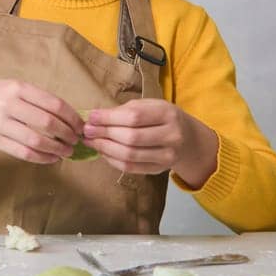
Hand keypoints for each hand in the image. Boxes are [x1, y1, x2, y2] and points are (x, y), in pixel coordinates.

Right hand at [0, 79, 84, 163]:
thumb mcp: (15, 86)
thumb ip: (38, 99)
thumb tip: (70, 117)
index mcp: (18, 88)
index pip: (53, 104)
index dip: (72, 117)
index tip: (81, 126)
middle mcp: (8, 105)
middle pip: (47, 123)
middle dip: (67, 134)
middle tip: (76, 140)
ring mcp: (0, 124)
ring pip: (36, 140)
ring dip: (57, 149)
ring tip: (67, 151)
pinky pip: (23, 152)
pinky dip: (42, 158)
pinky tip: (52, 158)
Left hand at [81, 99, 219, 186]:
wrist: (188, 139)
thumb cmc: (162, 118)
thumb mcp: (149, 106)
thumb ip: (125, 110)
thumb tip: (95, 118)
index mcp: (168, 114)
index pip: (134, 117)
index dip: (109, 118)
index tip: (91, 117)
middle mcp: (172, 136)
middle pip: (131, 138)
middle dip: (104, 134)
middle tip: (86, 131)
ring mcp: (168, 156)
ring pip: (129, 155)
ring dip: (105, 149)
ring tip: (91, 141)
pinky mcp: (159, 170)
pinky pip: (131, 168)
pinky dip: (112, 160)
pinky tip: (103, 152)